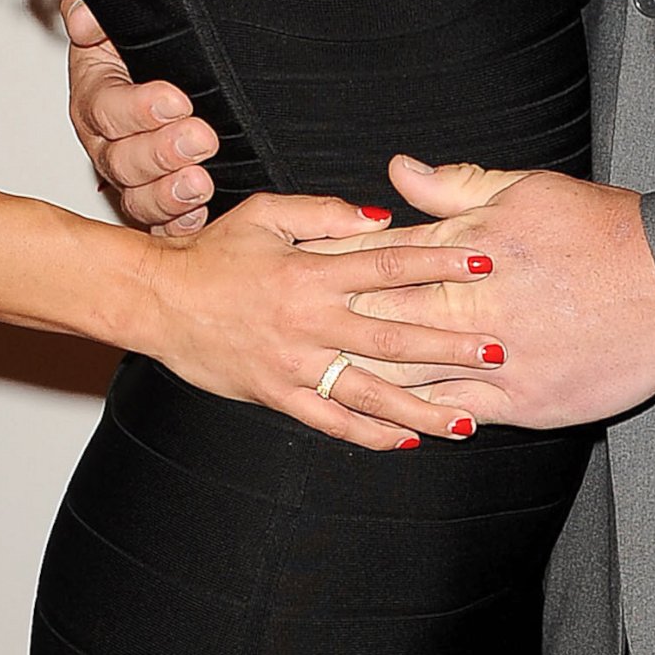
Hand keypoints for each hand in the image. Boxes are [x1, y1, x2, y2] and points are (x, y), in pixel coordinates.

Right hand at [64, 0, 215, 231]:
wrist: (170, 66)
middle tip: (201, 139)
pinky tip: (197, 218)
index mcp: (96, 97)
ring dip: (168, 196)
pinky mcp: (160, 199)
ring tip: (200, 184)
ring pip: (137, 199)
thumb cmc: (142, 44)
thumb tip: (84, 17)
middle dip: (162, 153)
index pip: (107, 108)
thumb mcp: (121, 19)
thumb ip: (94, 11)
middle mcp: (108, 143)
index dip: (139, 109)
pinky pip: (160, 225)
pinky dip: (178, 226)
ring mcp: (133, 177)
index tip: (177, 101)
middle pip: (121, 161)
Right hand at [137, 189, 510, 449]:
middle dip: (449, 346)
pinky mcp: (277, 395)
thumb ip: (325, 214)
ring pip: (370, 392)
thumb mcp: (266, 214)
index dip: (439, 264)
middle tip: (497, 351)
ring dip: (422, 407)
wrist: (157, 300)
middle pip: (393, 336)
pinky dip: (370, 434)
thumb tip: (380, 218)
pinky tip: (408, 440)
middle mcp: (308, 321)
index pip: (389, 265)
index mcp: (310, 271)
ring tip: (468, 419)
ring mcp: (294, 364)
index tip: (484, 264)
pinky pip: (332, 420)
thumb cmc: (213, 252)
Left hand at [330, 160, 654, 428]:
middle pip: (386, 321)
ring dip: (368, 378)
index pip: (387, 259)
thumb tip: (398, 171)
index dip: (342, 265)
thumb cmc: (603, 230)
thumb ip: (457, 187)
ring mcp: (498, 359)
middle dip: (335, 326)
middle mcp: (474, 306)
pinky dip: (426, 417)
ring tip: (323, 380)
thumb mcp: (528, 189)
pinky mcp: (525, 400)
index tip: (304, 269)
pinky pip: (461, 412)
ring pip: (414, 374)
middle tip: (286, 332)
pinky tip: (398, 422)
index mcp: (471, 249)